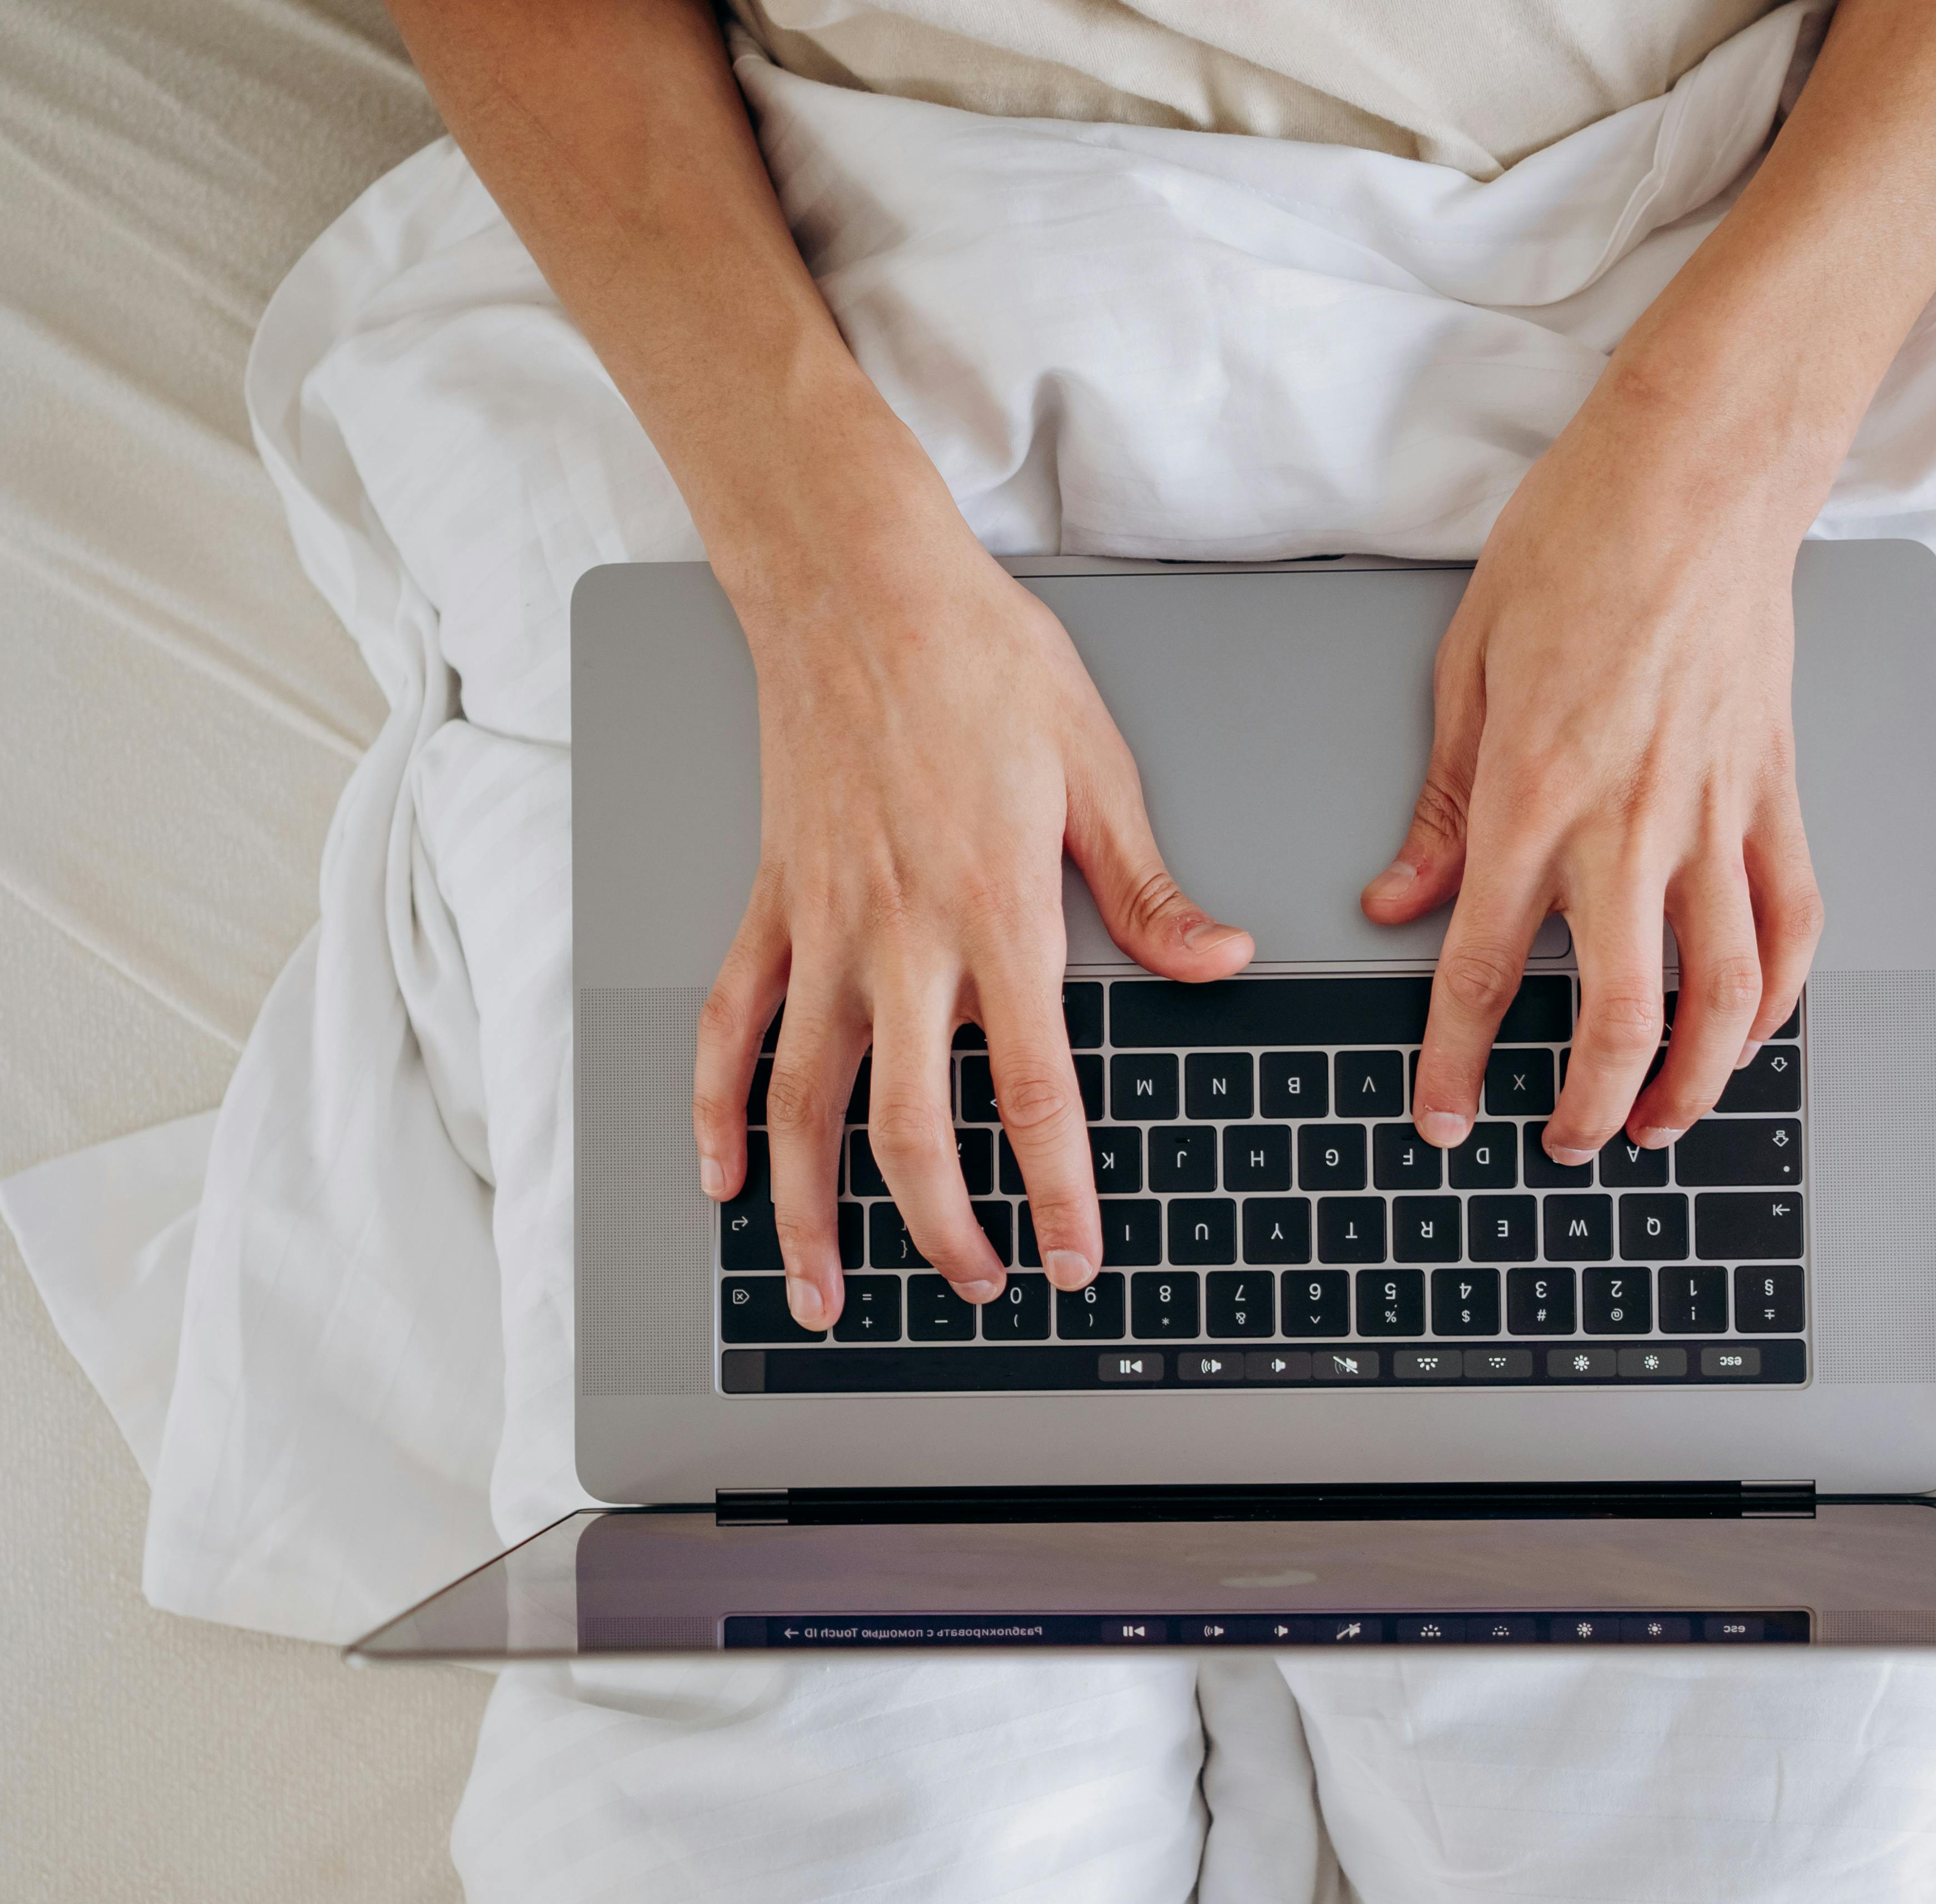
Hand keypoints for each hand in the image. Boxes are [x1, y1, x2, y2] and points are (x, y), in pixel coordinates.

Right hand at [693, 521, 1252, 1330]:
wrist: (857, 581)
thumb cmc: (978, 659)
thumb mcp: (1096, 768)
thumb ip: (1146, 889)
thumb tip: (1219, 961)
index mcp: (997, 915)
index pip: (1035, 1095)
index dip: (1056, 1194)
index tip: (1072, 1259)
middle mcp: (900, 940)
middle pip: (912, 1130)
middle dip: (944, 1232)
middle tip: (980, 1286)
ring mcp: (822, 928)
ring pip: (803, 1104)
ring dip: (810, 1212)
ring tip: (823, 1290)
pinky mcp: (770, 902)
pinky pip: (730, 1024)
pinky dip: (715, 1108)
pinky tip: (721, 1175)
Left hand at [1365, 376, 1826, 1160]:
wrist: (1696, 472)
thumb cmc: (1578, 544)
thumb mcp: (1465, 666)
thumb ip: (1442, 802)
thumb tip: (1400, 902)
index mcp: (1532, 794)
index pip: (1486, 968)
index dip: (1459, 1064)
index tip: (1445, 1120)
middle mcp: (1628, 820)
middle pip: (1618, 1012)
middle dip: (1589, 1106)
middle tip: (1563, 1143)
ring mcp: (1715, 810)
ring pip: (1721, 990)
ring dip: (1692, 1080)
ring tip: (1659, 1124)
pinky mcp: (1776, 789)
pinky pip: (1792, 920)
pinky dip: (1776, 997)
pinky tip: (1748, 1036)